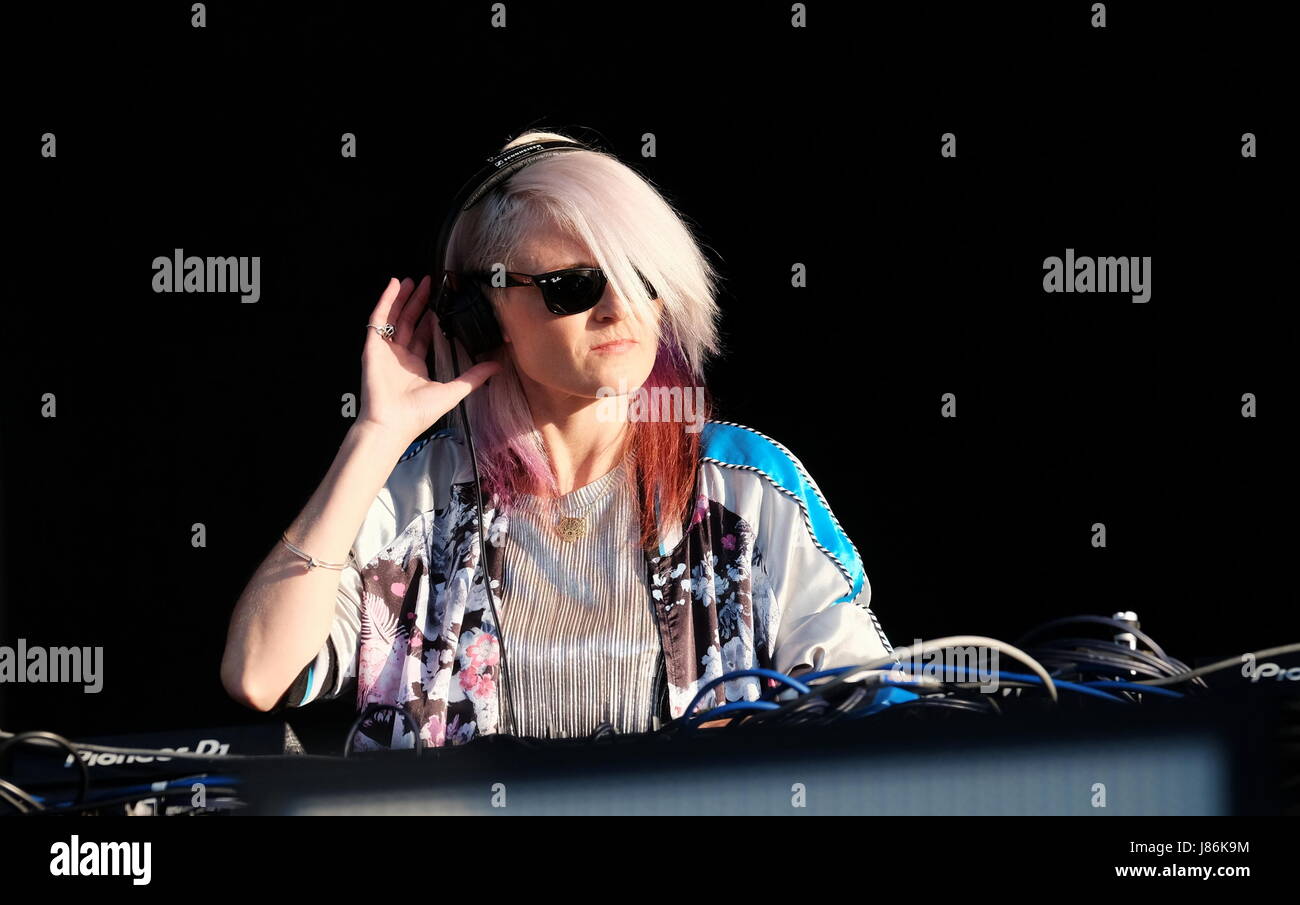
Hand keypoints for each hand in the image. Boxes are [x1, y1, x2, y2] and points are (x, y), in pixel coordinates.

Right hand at [356, 276, 500, 445]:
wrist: (392, 423)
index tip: (440, 303)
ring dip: (402, 298)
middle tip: (428, 283)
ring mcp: (385, 351)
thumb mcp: (453, 391)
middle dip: (418, 302)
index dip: (431, 319)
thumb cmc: (417, 414)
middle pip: (409, 322)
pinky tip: (393, 285)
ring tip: (412, 280)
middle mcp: (399, 357)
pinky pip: (378, 319)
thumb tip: (497, 365)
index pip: (423, 336)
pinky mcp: (372, 347)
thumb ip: (474, 377)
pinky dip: (385, 301)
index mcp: (415, 367)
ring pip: (394, 317)